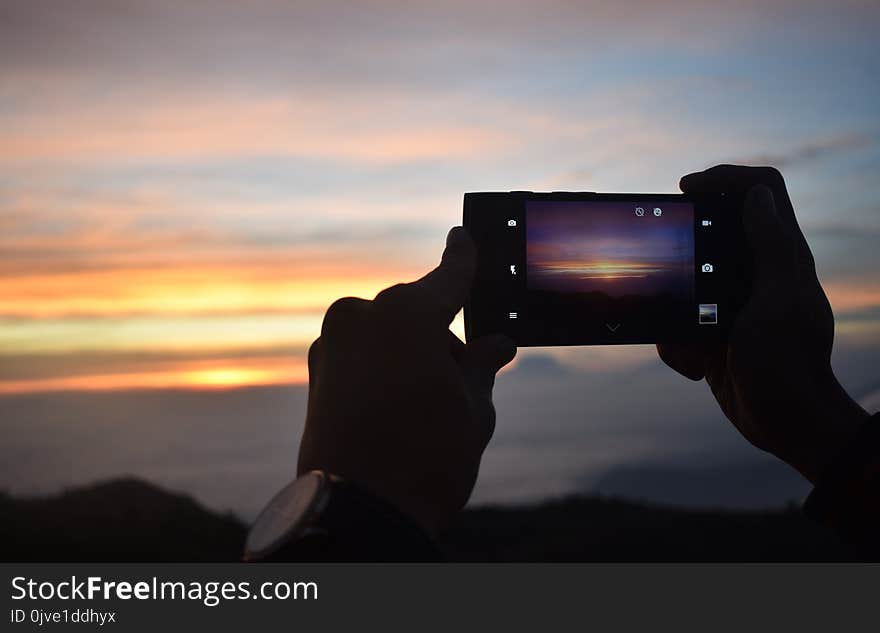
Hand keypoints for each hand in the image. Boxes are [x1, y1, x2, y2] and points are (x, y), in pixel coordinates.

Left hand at [297, 227, 515, 534]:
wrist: (356, 515)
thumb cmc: (425, 461)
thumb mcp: (473, 412)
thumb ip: (482, 367)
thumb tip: (496, 345)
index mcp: (406, 316)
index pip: (448, 277)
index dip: (463, 257)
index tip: (463, 235)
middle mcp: (361, 318)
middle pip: (415, 311)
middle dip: (442, 334)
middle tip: (465, 373)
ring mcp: (332, 344)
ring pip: (386, 332)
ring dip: (410, 353)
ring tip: (428, 406)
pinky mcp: (316, 371)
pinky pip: (361, 352)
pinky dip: (383, 366)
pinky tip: (399, 406)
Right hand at [658, 165, 868, 482]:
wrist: (784, 423)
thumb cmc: (787, 362)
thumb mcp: (779, 300)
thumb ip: (771, 246)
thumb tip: (756, 195)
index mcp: (781, 256)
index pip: (760, 190)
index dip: (724, 177)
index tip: (686, 188)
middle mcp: (757, 273)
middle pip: (713, 228)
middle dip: (682, 245)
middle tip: (661, 254)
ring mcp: (733, 303)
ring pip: (686, 280)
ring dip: (674, 306)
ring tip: (685, 336)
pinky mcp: (713, 332)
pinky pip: (678, 322)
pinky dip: (675, 344)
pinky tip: (694, 365)